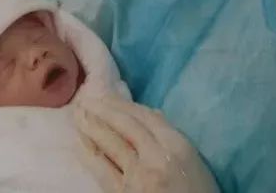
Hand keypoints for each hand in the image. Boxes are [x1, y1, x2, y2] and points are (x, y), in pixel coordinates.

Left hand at [74, 96, 219, 192]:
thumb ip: (171, 136)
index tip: (108, 94)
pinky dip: (88, 153)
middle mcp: (155, 156)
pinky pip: (101, 169)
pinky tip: (80, 144)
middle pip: (124, 126)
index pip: (145, 117)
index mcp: (177, 146)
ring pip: (109, 143)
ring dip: (91, 126)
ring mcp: (136, 176)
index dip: (123, 104)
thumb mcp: (193, 161)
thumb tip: (152, 114)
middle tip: (86, 98)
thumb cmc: (198, 192)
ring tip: (78, 114)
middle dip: (103, 109)